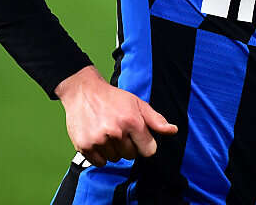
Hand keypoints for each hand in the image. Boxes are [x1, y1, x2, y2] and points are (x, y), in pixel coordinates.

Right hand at [54, 66, 177, 166]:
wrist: (83, 92)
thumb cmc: (113, 98)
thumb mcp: (137, 103)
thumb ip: (155, 119)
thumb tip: (173, 130)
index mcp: (131, 121)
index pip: (148, 150)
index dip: (144, 144)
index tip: (137, 136)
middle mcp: (115, 131)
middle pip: (131, 156)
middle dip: (128, 145)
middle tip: (119, 130)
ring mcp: (99, 140)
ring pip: (115, 159)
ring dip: (113, 149)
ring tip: (107, 132)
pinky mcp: (84, 146)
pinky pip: (100, 162)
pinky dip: (100, 155)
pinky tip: (98, 139)